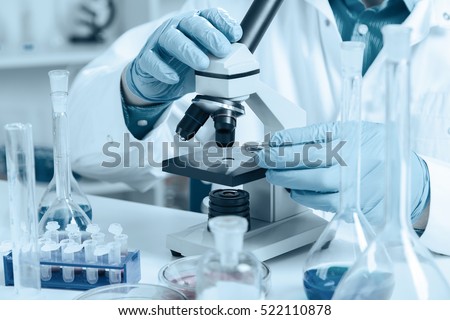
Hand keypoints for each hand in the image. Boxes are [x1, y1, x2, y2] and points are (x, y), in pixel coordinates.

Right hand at [124, 8, 241, 103]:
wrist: (158, 84)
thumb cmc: (184, 69)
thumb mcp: (207, 67)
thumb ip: (222, 67)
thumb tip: (242, 79)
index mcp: (194, 26)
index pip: (210, 16)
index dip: (223, 23)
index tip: (236, 35)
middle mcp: (177, 28)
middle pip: (192, 24)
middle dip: (209, 35)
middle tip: (222, 49)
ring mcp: (160, 42)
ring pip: (172, 39)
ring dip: (189, 50)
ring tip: (202, 64)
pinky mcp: (146, 59)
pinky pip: (152, 60)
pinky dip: (163, 68)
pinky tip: (174, 77)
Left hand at [256, 122, 429, 227]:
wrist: (409, 178)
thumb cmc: (378, 151)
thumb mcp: (353, 130)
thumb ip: (319, 135)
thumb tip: (282, 140)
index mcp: (352, 139)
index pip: (309, 140)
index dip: (282, 143)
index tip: (267, 143)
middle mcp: (354, 164)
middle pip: (306, 166)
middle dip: (278, 164)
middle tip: (264, 162)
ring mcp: (355, 189)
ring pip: (311, 190)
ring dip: (288, 183)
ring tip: (278, 176)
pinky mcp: (355, 208)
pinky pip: (321, 205)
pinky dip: (304, 197)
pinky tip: (297, 189)